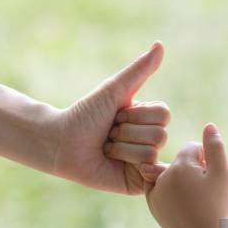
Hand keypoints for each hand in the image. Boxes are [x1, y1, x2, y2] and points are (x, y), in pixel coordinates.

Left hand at [53, 42, 168, 194]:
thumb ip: (140, 70)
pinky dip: (130, 162)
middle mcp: (150, 141)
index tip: (116, 116)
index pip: (163, 113)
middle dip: (128, 131)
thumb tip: (160, 44)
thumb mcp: (115, 90)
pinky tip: (115, 163)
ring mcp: (145, 163)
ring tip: (106, 148)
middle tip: (109, 134)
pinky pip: (149, 169)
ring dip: (122, 147)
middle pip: (160, 132)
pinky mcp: (138, 182)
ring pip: (151, 150)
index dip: (137, 113)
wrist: (63, 142)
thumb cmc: (86, 115)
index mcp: (148, 120)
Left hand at [145, 123, 227, 227]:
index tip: (211, 178)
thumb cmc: (217, 207)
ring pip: (169, 173)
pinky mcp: (152, 205)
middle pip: (179, 160)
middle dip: (192, 170)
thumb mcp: (221, 175)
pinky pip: (159, 187)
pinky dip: (169, 191)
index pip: (191, 148)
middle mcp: (162, 176)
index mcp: (179, 165)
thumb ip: (215, 147)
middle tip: (204, 192)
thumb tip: (208, 125)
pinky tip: (182, 203)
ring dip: (180, 179)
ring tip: (195, 199)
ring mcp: (154, 191)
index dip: (206, 161)